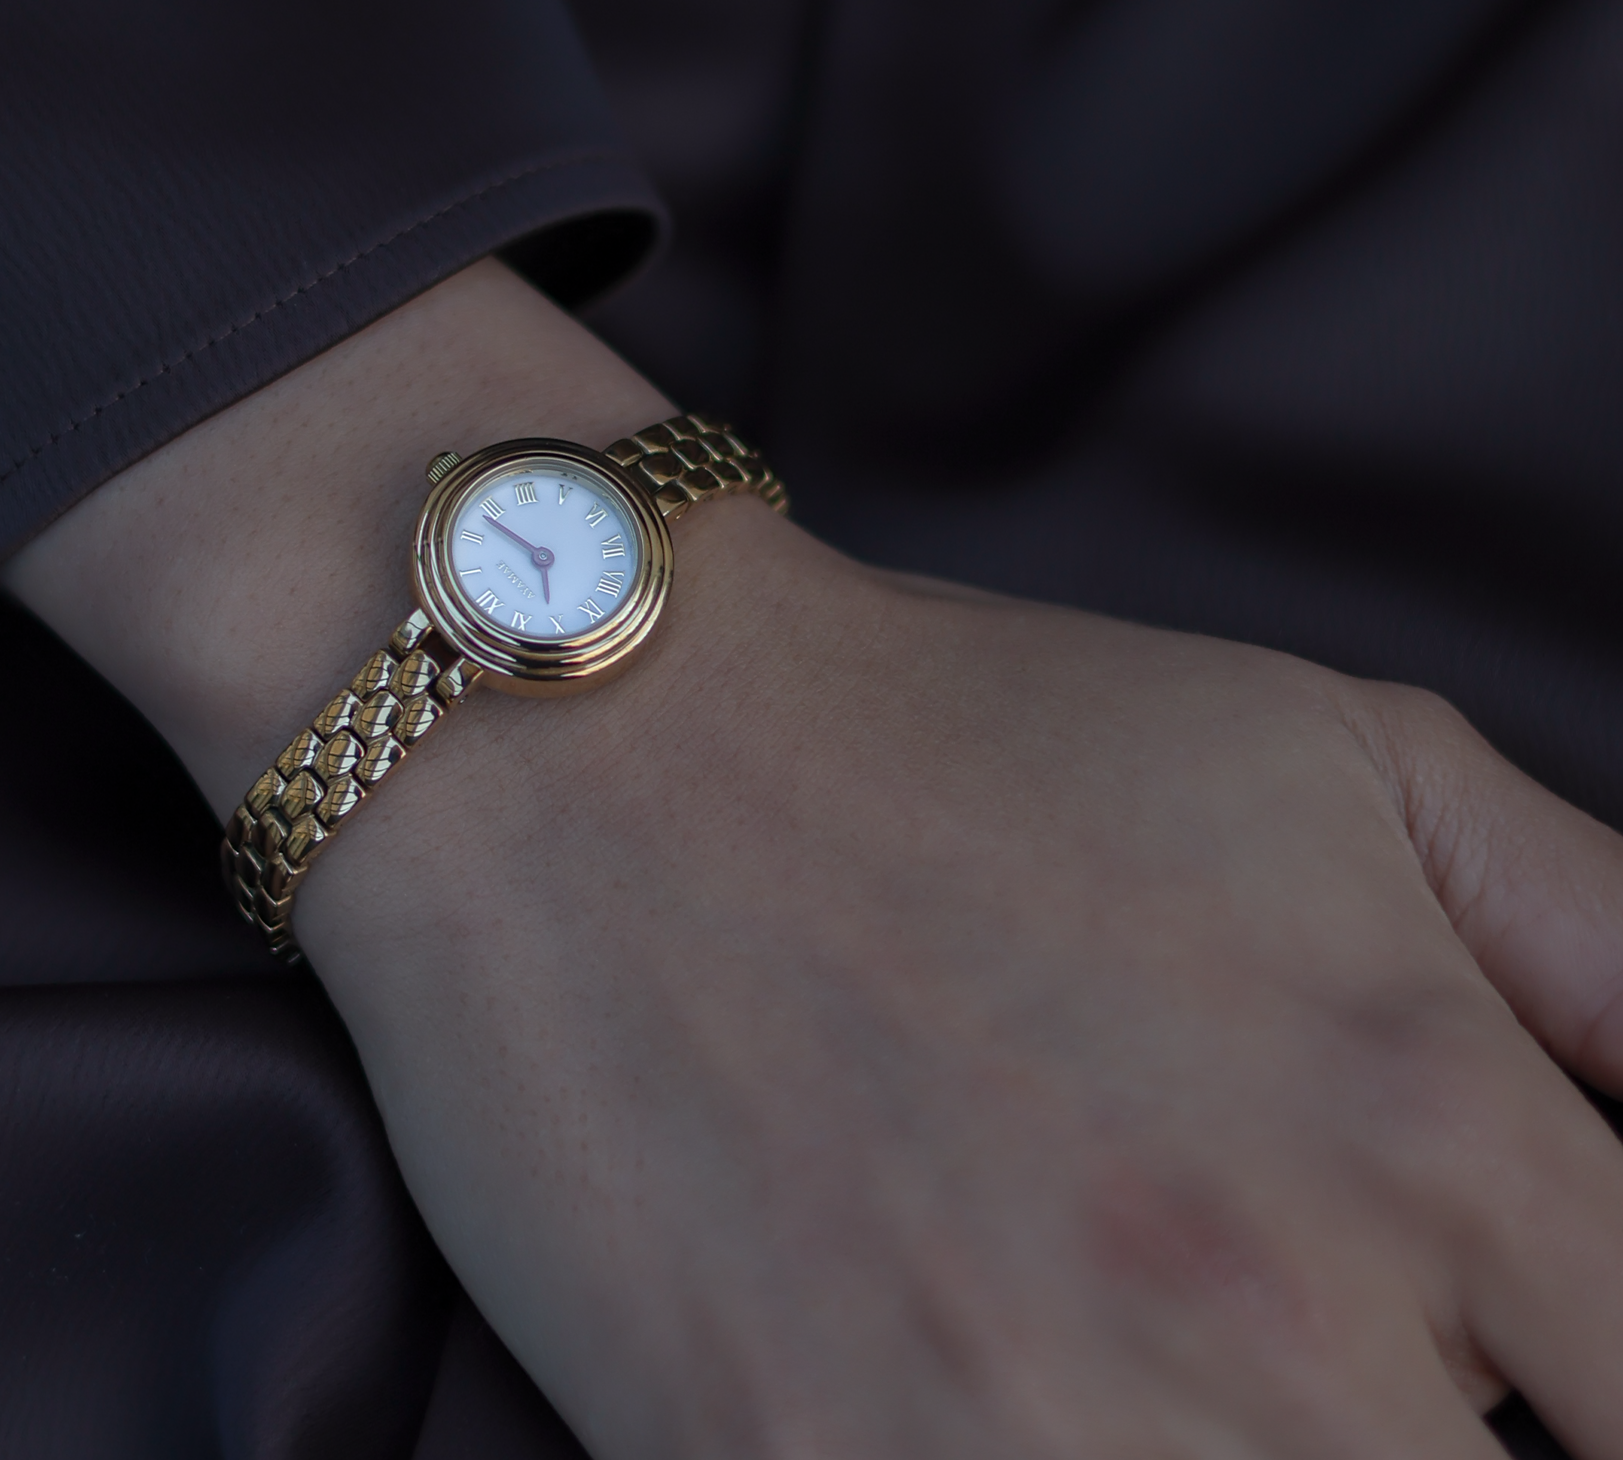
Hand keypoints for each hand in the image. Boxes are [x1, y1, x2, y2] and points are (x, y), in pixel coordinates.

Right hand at [4, 260, 1622, 1458]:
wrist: (599, 731)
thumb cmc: (963, 733)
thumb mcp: (1332, 759)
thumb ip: (1607, 942)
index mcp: (1420, 1116)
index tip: (1536, 1371)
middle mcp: (1256, 1304)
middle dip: (1432, 1429)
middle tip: (1324, 1356)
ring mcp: (1015, 1426)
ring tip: (1143, 1364)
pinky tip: (994, 1396)